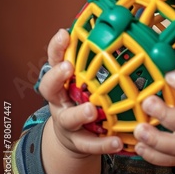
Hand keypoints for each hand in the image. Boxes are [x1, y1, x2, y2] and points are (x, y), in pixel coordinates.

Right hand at [39, 29, 122, 157]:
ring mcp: (66, 122)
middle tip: (68, 67)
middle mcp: (59, 100)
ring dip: (79, 113)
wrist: (75, 136)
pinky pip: (89, 144)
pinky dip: (103, 144)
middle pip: (49, 88)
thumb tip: (125, 28)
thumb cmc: (83, 98)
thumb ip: (97, 60)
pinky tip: (117, 142)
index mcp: (62, 81)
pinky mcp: (78, 142)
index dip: (56, 48)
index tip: (64, 34)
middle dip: (57, 76)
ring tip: (91, 110)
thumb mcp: (85, 79)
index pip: (54, 60)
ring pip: (68, 118)